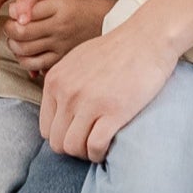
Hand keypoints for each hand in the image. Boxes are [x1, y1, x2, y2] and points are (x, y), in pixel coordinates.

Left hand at [3, 0, 111, 78]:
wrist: (105, 22)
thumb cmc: (78, 6)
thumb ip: (39, 1)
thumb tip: (12, 12)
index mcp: (59, 6)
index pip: (25, 11)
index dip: (11, 13)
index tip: (11, 14)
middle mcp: (59, 26)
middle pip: (21, 32)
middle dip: (9, 30)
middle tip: (10, 28)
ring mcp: (61, 44)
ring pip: (25, 50)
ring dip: (14, 46)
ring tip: (16, 41)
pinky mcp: (62, 58)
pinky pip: (36, 64)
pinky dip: (25, 61)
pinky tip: (25, 54)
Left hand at [37, 14, 177, 161]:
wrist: (147, 38)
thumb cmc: (117, 50)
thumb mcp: (77, 60)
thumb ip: (64, 84)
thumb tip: (61, 112)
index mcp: (55, 80)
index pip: (45, 128)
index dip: (62, 136)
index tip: (79, 134)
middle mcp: (67, 92)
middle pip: (57, 142)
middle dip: (73, 148)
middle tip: (90, 142)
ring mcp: (89, 102)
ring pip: (73, 148)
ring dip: (86, 153)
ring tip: (99, 145)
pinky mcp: (113, 111)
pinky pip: (95, 147)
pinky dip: (100, 153)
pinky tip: (109, 146)